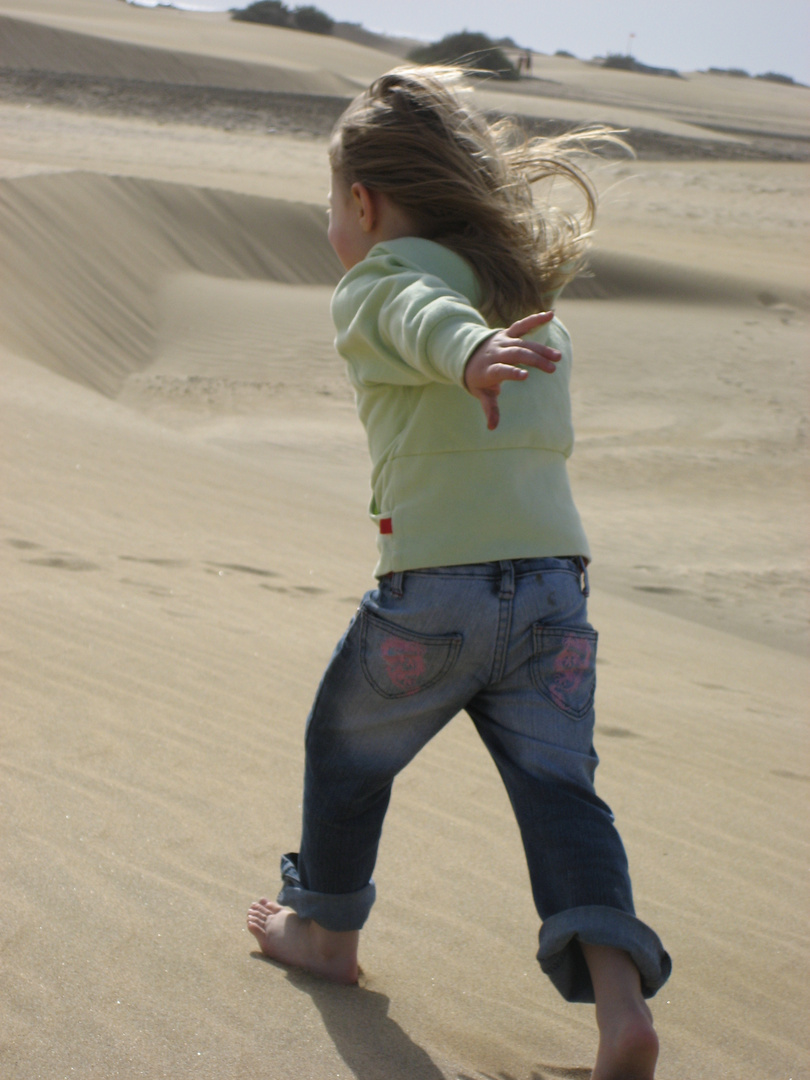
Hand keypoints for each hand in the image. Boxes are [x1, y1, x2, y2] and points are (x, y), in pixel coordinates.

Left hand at [463, 311, 559, 429]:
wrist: (466, 355)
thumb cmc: (478, 379)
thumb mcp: (481, 394)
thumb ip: (489, 408)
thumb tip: (492, 428)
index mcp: (488, 369)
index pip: (500, 370)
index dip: (512, 372)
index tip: (526, 376)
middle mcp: (495, 352)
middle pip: (516, 354)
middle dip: (534, 360)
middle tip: (552, 368)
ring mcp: (502, 341)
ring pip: (523, 343)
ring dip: (541, 349)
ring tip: (557, 357)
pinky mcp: (508, 333)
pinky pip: (522, 325)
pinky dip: (535, 319)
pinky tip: (551, 314)